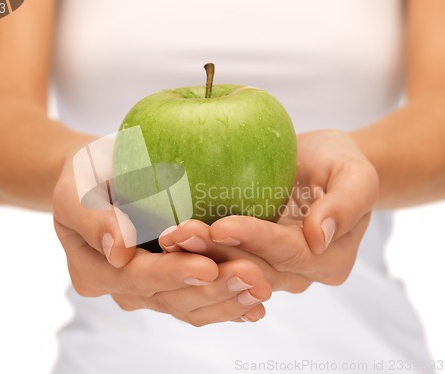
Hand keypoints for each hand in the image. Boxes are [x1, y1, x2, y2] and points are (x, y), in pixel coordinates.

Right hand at [52, 153, 271, 325]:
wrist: (99, 181)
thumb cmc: (87, 176)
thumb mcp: (76, 187)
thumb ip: (92, 218)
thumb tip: (119, 252)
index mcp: (94, 271)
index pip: (135, 278)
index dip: (172, 275)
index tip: (208, 266)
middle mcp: (122, 289)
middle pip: (167, 299)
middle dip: (211, 291)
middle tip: (251, 277)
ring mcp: (147, 290)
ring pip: (187, 307)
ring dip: (226, 301)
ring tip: (261, 290)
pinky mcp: (170, 283)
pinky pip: (198, 301)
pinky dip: (227, 303)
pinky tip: (256, 303)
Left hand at [159, 130, 377, 291]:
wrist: (320, 166)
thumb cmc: (339, 163)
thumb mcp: (355, 173)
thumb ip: (348, 202)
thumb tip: (320, 236)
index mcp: (329, 260)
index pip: (289, 253)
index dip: (255, 240)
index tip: (221, 225)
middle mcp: (300, 275)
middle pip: (255, 268)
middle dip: (216, 253)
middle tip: (179, 234)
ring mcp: (272, 271)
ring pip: (232, 271)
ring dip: (198, 257)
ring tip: (169, 237)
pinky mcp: (248, 260)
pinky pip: (221, 265)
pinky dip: (195, 256)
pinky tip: (169, 243)